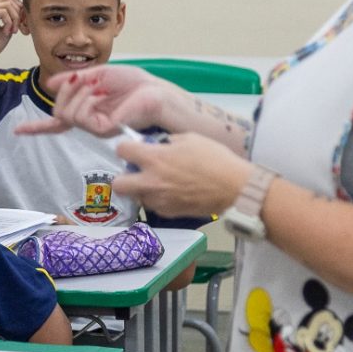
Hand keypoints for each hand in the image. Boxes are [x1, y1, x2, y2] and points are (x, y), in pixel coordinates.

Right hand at [0, 0, 22, 67]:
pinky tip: (7, 32)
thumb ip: (13, 17)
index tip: (22, 23)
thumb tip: (23, 8)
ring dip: (15, 18)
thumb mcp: (8, 27)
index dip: (18, 8)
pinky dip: (9, 22)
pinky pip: (3, 12)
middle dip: (18, 11)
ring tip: (13, 30)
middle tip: (20, 26)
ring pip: (7, 4)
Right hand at [15, 64, 169, 136]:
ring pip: (65, 113)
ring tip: (96, 87)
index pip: (58, 123)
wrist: (155, 92)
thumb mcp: (99, 73)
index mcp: (87, 110)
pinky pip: (78, 116)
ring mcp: (95, 127)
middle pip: (57, 111)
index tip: (18, 130)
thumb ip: (74, 79)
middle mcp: (89, 121)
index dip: (37, 127)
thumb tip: (50, 84)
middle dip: (64, 89)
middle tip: (82, 78)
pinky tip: (98, 95)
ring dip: (76, 93)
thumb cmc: (135, 84)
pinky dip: (83, 100)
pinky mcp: (102, 129)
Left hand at [113, 132, 250, 217]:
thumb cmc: (214, 158)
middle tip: (137, 172)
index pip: (121, 150)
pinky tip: (172, 193)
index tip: (133, 148)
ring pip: (136, 197)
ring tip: (158, 183)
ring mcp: (158, 200)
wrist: (234, 187)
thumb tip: (157, 145)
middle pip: (118, 184)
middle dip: (123, 176)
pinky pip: (154, 205)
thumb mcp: (189, 138)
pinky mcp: (168, 213)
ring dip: (142, 189)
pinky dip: (158, 199)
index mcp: (154, 158)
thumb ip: (167, 142)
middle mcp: (150, 181)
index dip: (126, 148)